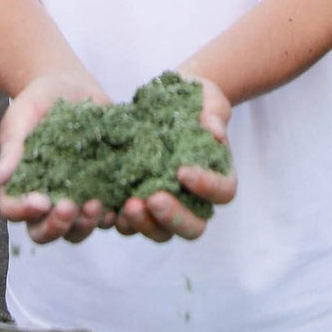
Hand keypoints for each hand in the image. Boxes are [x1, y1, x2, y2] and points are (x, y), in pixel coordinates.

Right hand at [0, 71, 113, 245]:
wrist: (70, 86)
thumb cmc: (38, 101)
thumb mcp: (22, 118)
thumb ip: (12, 149)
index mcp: (19, 185)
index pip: (12, 210)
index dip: (23, 211)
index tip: (40, 200)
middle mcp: (45, 200)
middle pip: (44, 232)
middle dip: (56, 226)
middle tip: (68, 207)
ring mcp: (75, 199)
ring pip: (77, 230)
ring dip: (86, 225)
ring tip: (96, 205)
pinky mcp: (102, 191)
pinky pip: (109, 215)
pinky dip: (115, 216)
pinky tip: (123, 204)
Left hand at [115, 75, 236, 244]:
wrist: (165, 102)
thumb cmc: (194, 101)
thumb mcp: (208, 98)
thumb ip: (214, 113)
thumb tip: (215, 132)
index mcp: (219, 176)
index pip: (223, 192)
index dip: (207, 187)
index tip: (183, 171)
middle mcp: (195, 200)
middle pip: (194, 227)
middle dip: (174, 217)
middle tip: (153, 199)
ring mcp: (167, 207)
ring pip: (162, 233)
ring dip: (146, 224)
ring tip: (128, 205)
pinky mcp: (140, 205)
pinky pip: (132, 225)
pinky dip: (122, 222)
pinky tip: (109, 210)